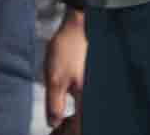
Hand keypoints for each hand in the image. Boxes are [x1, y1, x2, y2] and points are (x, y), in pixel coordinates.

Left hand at [45, 13, 87, 132]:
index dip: (67, 134)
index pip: (79, 127)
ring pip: (86, 115)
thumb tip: (54, 124)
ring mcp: (96, 89)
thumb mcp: (54, 78)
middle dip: (70, 130)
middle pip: (84, 122)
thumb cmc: (67, 49)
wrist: (78, 26)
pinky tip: (66, 113)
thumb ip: (54, 104)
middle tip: (56, 131)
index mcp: (87, 97)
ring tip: (59, 124)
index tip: (55, 134)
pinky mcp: (94, 84)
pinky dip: (77, 113)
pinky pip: (87, 105)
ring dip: (73, 123)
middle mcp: (95, 95)